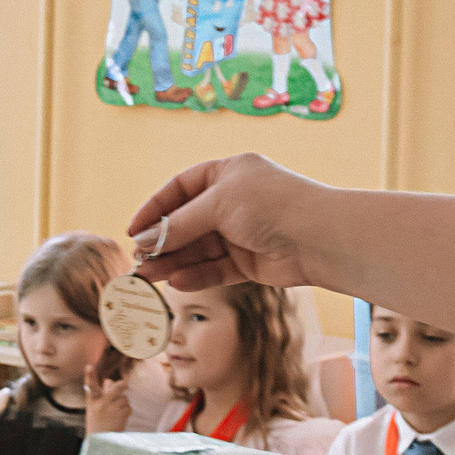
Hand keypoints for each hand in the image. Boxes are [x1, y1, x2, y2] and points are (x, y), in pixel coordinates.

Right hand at [83, 363, 132, 434]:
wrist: (102, 442)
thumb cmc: (98, 422)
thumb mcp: (95, 407)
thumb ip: (102, 393)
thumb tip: (109, 380)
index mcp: (93, 401)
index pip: (91, 387)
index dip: (89, 376)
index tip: (88, 366)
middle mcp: (101, 404)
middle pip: (116, 388)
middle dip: (123, 385)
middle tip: (125, 384)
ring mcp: (112, 409)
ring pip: (124, 398)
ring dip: (123, 403)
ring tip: (116, 413)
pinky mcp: (121, 415)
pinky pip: (128, 407)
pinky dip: (126, 411)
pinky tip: (120, 419)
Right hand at [127, 153, 326, 293]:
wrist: (320, 237)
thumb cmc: (272, 205)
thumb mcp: (218, 204)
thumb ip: (180, 225)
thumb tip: (144, 240)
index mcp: (227, 173)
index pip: (180, 188)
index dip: (155, 209)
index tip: (134, 231)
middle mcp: (233, 201)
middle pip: (187, 222)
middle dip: (162, 241)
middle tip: (138, 261)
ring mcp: (242, 232)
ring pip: (198, 249)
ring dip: (173, 262)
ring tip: (149, 276)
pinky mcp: (250, 262)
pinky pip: (215, 269)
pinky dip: (196, 275)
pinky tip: (176, 282)